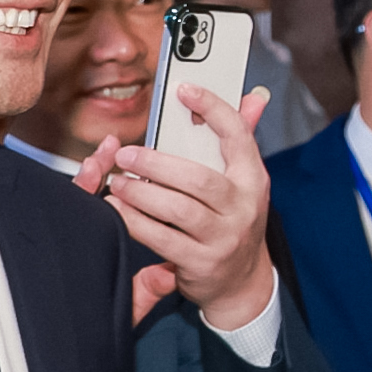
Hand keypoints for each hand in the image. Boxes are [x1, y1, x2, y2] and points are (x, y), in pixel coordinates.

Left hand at [79, 86, 275, 331]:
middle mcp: (244, 207)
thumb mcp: (245, 182)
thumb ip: (241, 138)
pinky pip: (162, 238)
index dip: (214, 108)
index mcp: (254, 179)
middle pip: (198, 179)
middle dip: (156, 163)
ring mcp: (225, 237)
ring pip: (177, 209)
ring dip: (140, 193)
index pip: (239, 136)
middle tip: (126, 154)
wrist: (241, 282)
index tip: (184, 89)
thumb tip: (254, 96)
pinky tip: (118, 210)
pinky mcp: (202, 262)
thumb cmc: (233, 221)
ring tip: (116, 182)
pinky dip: (135, 222)